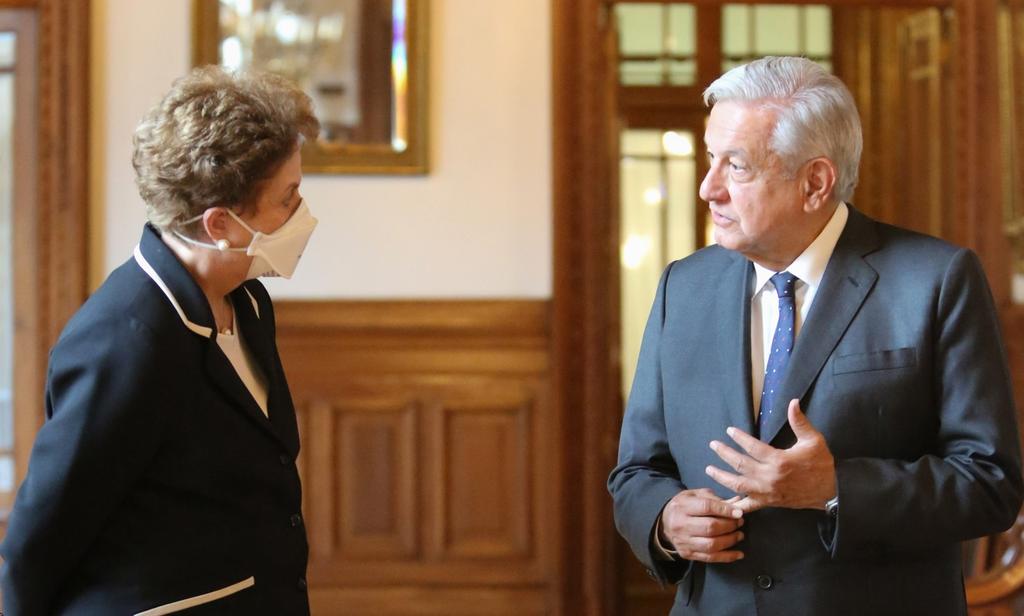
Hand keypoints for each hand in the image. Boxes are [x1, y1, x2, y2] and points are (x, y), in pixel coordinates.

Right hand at [659, 488, 744, 562]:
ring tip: (739, 535)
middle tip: (739, 522)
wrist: (664, 522)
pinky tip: (738, 554)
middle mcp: (681, 525)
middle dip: (729, 525)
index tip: (739, 513)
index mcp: (682, 506)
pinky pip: (710, 558)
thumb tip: (737, 502)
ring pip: (711, 544)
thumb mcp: (695, 495)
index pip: (706, 507)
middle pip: (710, 527)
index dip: (725, 510)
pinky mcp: (687, 554)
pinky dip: (727, 557)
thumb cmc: (684, 506)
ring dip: (730, 540)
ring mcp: (683, 541)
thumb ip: (715, 499)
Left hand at [705, 399, 836, 513]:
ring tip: (709, 469)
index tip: (729, 431)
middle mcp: (770, 477)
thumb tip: (793, 402)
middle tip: (713, 445)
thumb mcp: (813, 440)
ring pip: (738, 485)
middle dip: (724, 454)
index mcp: (779, 460)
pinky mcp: (769, 502)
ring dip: (722, 477)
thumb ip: (800, 422)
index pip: (752, 447)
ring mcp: (768, 492)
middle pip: (740, 465)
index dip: (739, 438)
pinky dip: (735, 504)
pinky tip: (723, 501)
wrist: (830, 491)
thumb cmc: (821, 464)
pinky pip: (749, 505)